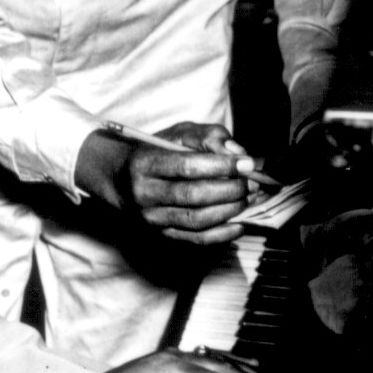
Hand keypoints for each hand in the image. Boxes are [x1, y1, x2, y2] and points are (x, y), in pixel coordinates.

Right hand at [76, 122, 260, 244]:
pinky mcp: (162, 234)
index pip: (187, 166)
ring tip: (248, 197)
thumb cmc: (155, 151)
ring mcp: (152, 218)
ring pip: (197, 219)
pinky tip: (240, 222)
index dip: (221, 166)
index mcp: (144, 163)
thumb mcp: (176, 134)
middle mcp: (144, 194)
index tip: (247, 163)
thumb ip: (207, 136)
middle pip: (193, 195)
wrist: (120, 179)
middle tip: (252, 182)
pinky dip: (223, 234)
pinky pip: (196, 239)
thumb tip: (236, 153)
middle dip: (230, 189)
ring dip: (230, 210)